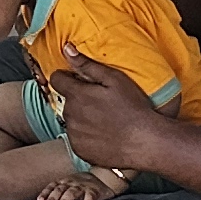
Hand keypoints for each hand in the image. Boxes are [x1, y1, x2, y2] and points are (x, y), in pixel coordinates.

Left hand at [36, 166, 130, 199]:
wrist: (101, 177)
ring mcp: (82, 187)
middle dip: (52, 198)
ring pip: (72, 193)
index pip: (52, 186)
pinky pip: (90, 197)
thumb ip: (58, 194)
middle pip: (60, 189)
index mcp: (64, 182)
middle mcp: (71, 183)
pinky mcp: (94, 191)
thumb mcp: (68, 186)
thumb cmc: (80, 186)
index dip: (45, 194)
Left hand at [43, 46, 178, 176]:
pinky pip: (77, 138)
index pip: (56, 79)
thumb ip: (87, 64)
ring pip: (72, 120)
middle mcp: (70, 115)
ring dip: (82, 118)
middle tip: (100, 102)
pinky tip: (103, 134)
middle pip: (67, 101)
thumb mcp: (114, 79)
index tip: (79, 81)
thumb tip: (67, 49)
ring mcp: (74, 134)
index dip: (67, 77)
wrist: (144, 142)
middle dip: (79, 99)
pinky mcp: (80, 150)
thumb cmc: (132, 108)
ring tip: (104, 120)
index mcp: (77, 95)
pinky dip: (86, 135)